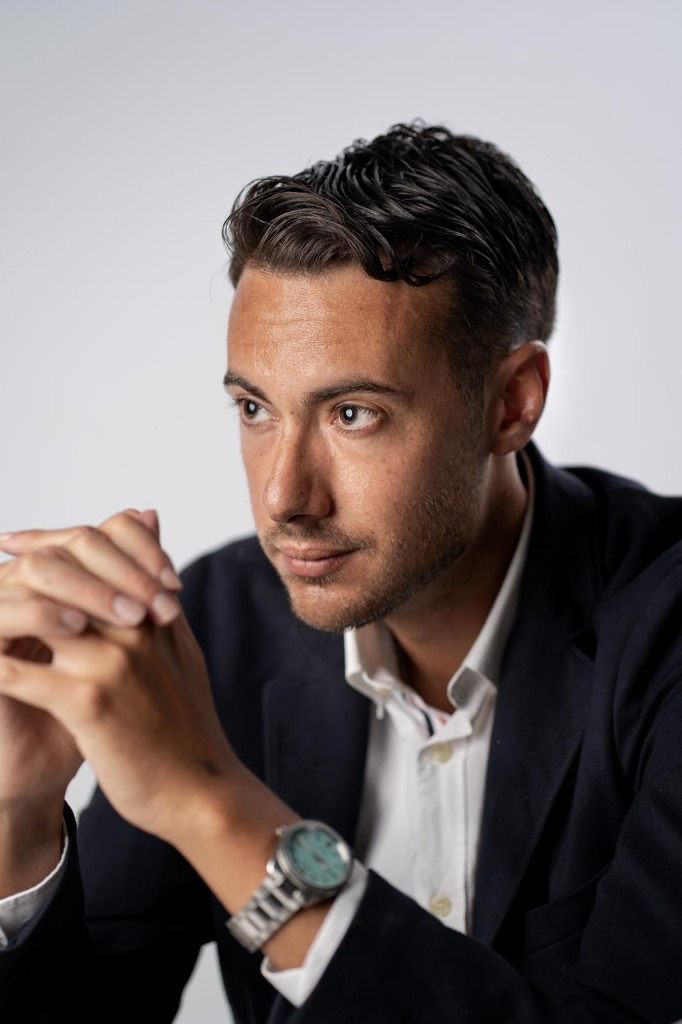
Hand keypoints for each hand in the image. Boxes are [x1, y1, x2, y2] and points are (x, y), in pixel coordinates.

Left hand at [0, 510, 181, 806]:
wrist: (200, 791)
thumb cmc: (186, 726)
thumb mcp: (179, 651)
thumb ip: (158, 598)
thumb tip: (154, 546)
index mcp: (153, 612)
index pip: (102, 548)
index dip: (50, 539)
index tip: (15, 542)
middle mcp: (134, 627)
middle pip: (64, 568)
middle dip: (18, 567)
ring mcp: (112, 662)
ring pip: (40, 612)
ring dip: (1, 613)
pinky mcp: (90, 703)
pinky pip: (22, 674)